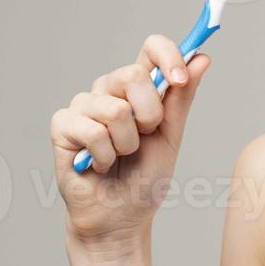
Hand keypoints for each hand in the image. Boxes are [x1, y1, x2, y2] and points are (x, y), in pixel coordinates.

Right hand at [50, 35, 210, 248]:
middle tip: (145, 138)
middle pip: (132, 75)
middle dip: (149, 115)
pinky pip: (93, 132)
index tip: (180, 79)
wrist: (122, 217)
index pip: (151, 48)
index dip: (168, 55)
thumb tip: (202, 58)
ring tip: (120, 157)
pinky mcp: (62, 126)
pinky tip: (99, 165)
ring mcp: (83, 106)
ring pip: (115, 110)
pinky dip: (105, 156)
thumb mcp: (171, 135)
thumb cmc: (145, 176)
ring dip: (127, 144)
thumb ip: (182, 97)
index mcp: (139, 88)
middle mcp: (109, 89)